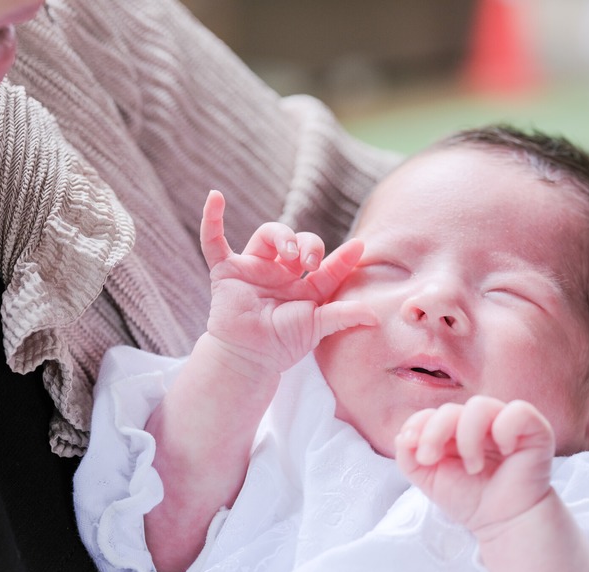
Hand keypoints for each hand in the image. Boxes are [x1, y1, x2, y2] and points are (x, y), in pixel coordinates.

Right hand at [198, 189, 375, 376]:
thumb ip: (344, 316)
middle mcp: (280, 274)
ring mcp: (253, 270)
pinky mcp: (226, 271)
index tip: (359, 246)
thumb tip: (377, 316)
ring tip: (289, 252)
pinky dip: (211, 220)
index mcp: (304, 288)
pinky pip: (214, 242)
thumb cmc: (283, 344)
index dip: (344, 256)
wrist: (250, 358)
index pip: (328, 265)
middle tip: (310, 262)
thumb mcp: (318, 326)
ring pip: (268, 235)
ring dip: (282, 235)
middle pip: (298, 241)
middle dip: (309, 245)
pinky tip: (215, 197)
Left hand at [395, 396, 555, 535]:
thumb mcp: (429, 479)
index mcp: (455, 429)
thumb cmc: (471, 499)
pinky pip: (518, 411)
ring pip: (480, 406)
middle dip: (434, 434)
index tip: (419, 455)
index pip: (431, 412)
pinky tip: (504, 451)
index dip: (419, 427)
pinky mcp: (534, 429)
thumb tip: (403, 436)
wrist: (502, 523)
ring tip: (473, 466)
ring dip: (468, 438)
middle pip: (450, 409)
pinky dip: (504, 429)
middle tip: (432, 460)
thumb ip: (409, 457)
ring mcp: (506, 423)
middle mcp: (479, 422)